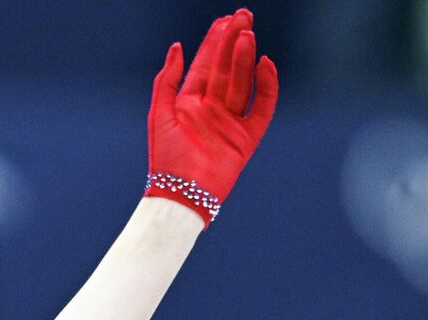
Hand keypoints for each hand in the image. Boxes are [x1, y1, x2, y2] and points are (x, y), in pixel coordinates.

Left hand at [146, 8, 278, 228]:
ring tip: (247, 35)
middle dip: (234, 42)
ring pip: (243, 83)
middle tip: (244, 16)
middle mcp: (212, 109)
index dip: (215, 42)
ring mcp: (231, 122)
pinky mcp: (247, 138)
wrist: (180, 194)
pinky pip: (262, 107)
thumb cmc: (165, 158)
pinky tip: (266, 65)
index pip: (206, 65)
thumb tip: (176, 46)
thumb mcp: (160, 113)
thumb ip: (167, 81)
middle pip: (227, 69)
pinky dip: (267, 87)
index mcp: (190, 102)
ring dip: (245, 59)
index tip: (225, 20)